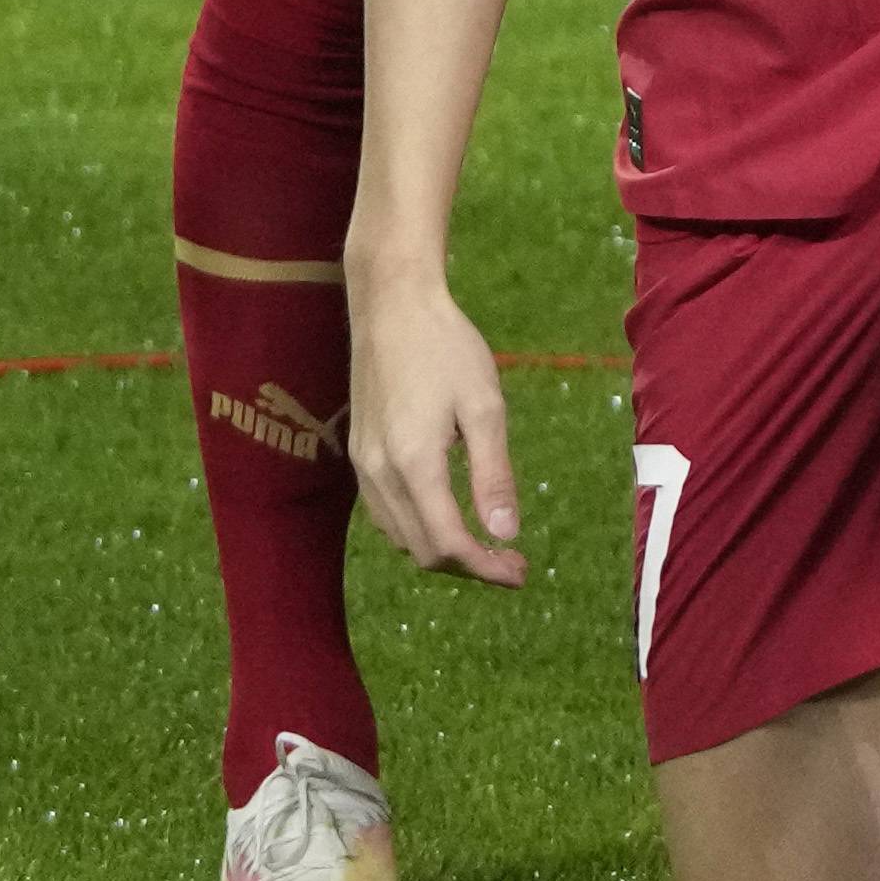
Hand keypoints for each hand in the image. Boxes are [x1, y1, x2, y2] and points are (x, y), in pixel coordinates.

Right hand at [345, 267, 529, 582]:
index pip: (447, 542)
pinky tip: (450, 516)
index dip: (485, 567)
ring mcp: (362, 464)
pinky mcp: (358, 453)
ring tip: (489, 545)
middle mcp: (377, 473)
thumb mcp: (485, 407)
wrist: (392, 306)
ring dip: (442, 549)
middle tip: (514, 563)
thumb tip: (505, 532)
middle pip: (421, 550)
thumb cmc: (447, 349)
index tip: (521, 574)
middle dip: (468, 566)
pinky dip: (418, 528)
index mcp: (413, 463)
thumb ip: (493, 475)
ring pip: (399, 536)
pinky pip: (385, 512)